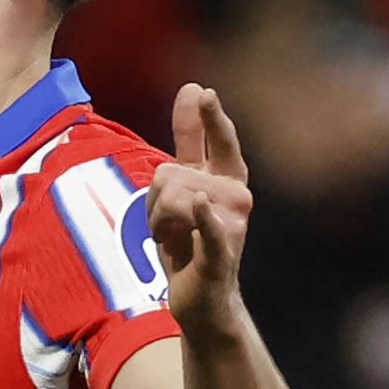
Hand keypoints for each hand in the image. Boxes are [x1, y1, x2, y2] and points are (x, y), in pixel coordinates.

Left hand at [148, 83, 252, 339]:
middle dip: (153, 199)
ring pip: (170, 199)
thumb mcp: (180, 191)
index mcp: (226, 178)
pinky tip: (202, 206)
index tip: (202, 91)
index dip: (208, 117)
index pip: (218, 140)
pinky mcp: (220, 252)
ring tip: (173, 240)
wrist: (200, 298)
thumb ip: (187, 143)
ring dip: (156, 223)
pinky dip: (203, 219)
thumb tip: (194, 90)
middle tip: (167, 225)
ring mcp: (231, 224)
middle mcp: (235, 196)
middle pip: (169, 173)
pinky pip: (208, 227)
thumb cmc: (187, 242)